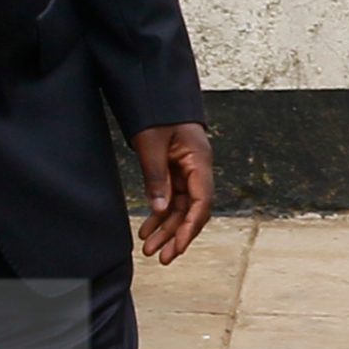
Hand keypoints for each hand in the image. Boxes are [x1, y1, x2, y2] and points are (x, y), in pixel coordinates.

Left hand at [130, 122, 213, 264]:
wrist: (153, 91)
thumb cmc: (156, 112)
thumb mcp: (151, 144)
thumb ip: (156, 177)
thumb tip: (160, 209)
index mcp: (199, 161)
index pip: (201, 202)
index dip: (190, 227)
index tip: (178, 246)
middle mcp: (197, 169)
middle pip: (191, 210)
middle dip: (176, 235)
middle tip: (161, 257)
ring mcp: (187, 171)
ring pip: (180, 208)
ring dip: (166, 229)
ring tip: (148, 250)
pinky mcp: (175, 172)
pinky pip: (170, 199)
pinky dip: (159, 215)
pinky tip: (147, 231)